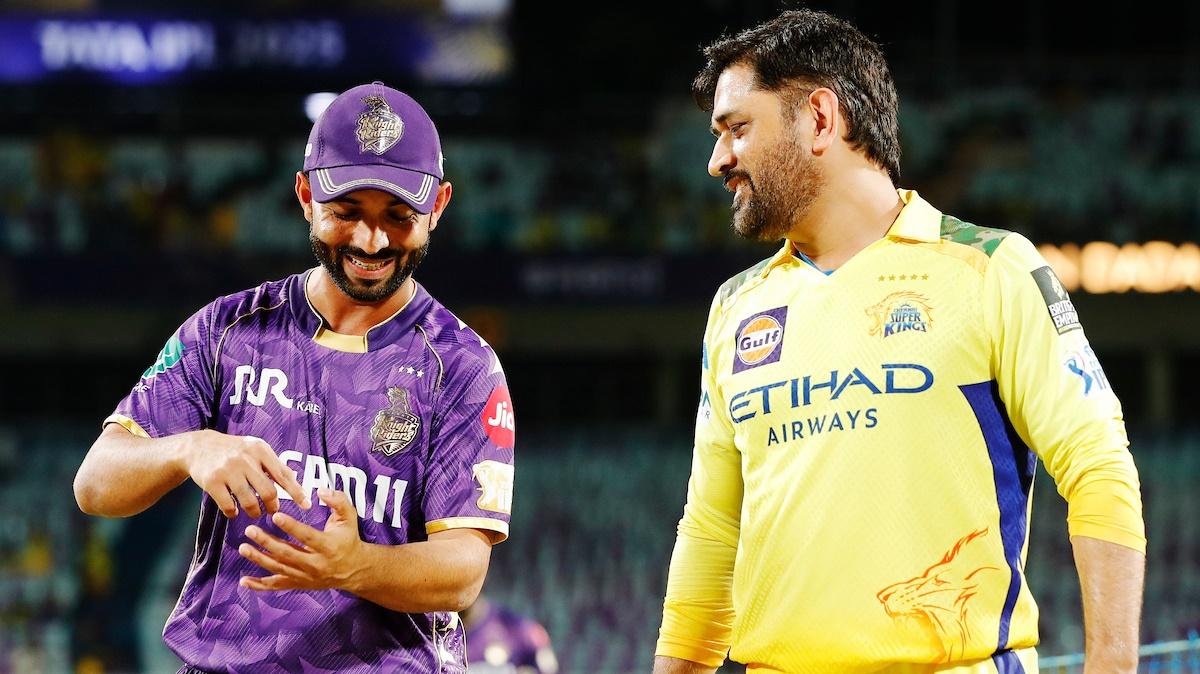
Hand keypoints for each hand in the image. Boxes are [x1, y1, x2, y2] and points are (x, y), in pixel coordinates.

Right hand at [177, 430, 309, 518]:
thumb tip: (296, 482)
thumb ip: (275, 465)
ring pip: (249, 501)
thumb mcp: (256, 449)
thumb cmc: (235, 450)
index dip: (296, 492)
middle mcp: (245, 459)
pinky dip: (234, 513)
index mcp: (260, 450)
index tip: (306, 505)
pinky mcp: (212, 482)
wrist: (199, 447)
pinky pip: (228, 506)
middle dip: (273, 506)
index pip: (283, 475)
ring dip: (255, 512)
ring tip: (255, 512)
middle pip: (268, 491)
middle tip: (273, 510)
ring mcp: (227, 470)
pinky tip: (235, 511)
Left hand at [238, 488, 363, 591]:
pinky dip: (259, 585)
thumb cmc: (349, 539)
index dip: (291, 526)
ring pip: (279, 569)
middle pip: (287, 553)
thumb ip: (338, 501)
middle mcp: (316, 564)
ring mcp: (306, 576)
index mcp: (328, 547)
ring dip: (259, 559)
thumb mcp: (349, 517)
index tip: (276, 516)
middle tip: (250, 530)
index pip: (307, 536)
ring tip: (243, 548)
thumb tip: (321, 490)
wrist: (354, 569)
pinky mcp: (299, 583)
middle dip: (267, 542)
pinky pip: (277, 586)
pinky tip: (244, 581)